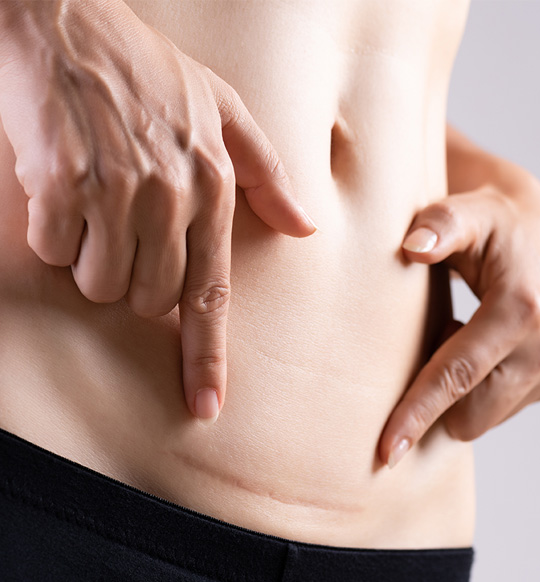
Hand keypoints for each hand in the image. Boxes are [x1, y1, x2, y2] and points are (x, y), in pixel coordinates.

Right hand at [0, 0, 315, 422]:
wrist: (70, 25)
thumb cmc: (150, 74)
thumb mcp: (225, 112)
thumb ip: (266, 175)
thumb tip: (305, 228)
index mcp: (210, 186)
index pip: (212, 292)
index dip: (206, 357)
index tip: (204, 406)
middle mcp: (168, 195)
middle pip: (149, 298)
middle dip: (133, 281)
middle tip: (124, 228)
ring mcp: (115, 190)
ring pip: (100, 284)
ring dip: (93, 258)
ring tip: (95, 203)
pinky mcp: (62, 183)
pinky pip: (55, 250)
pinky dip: (55, 232)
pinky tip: (63, 187)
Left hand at [380, 179, 539, 467]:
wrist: (536, 232)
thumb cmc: (491, 223)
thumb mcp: (465, 213)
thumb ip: (439, 224)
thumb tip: (412, 246)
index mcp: (522, 309)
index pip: (457, 375)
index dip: (417, 414)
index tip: (386, 451)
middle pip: (469, 412)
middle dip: (433, 403)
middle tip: (425, 344)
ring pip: (483, 416)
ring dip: (456, 391)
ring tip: (455, 336)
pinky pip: (499, 407)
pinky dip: (477, 388)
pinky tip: (475, 348)